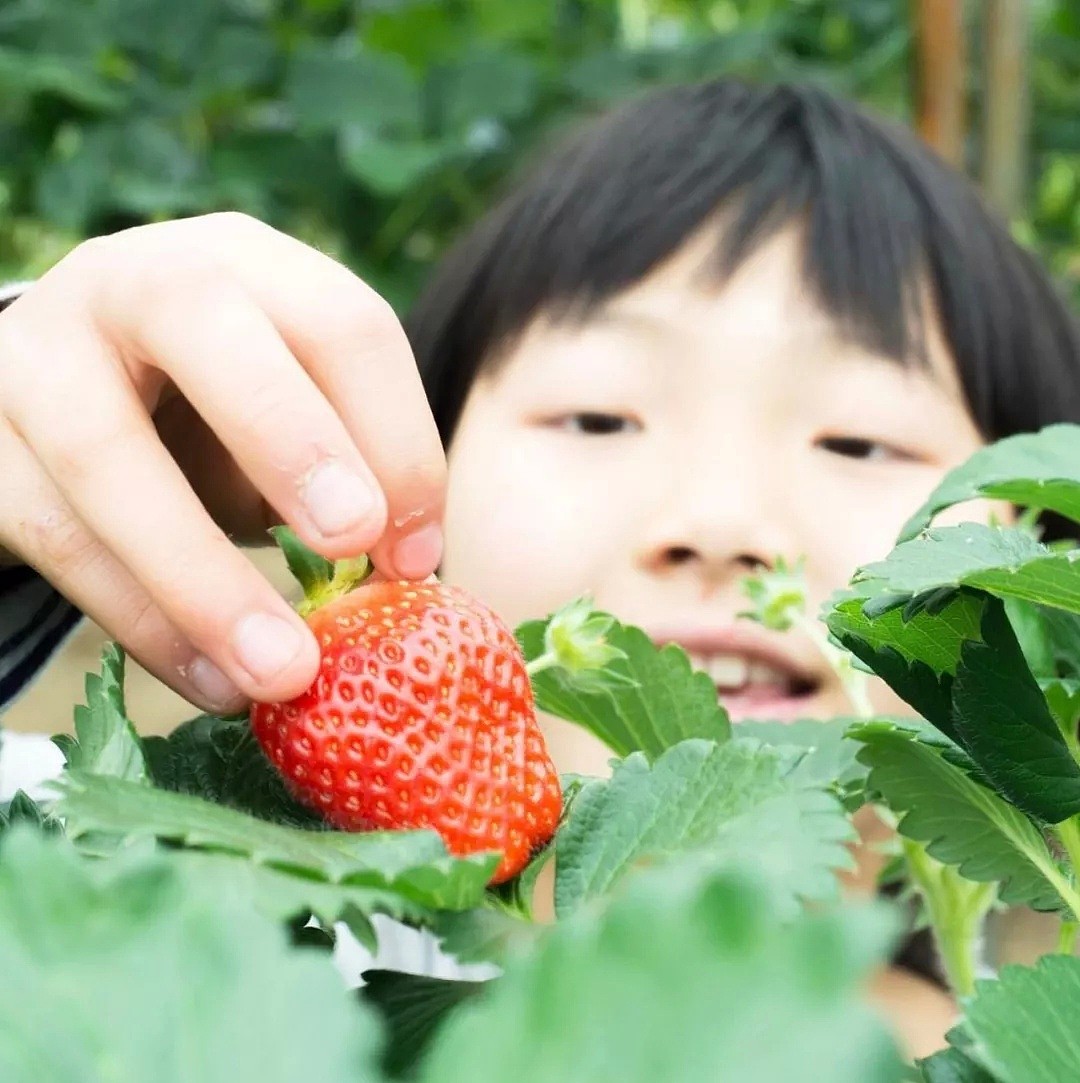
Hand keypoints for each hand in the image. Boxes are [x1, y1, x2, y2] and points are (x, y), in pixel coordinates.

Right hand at [0, 213, 445, 712]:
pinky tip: (213, 682)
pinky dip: (144, 621)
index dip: (396, 440)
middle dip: (289, 437)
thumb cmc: (216, 413)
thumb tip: (408, 564)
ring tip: (283, 674)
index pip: (342, 323)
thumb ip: (350, 466)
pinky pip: (56, 536)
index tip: (416, 556)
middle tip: (352, 544)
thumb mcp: (292, 415)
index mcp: (247, 267)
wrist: (70, 397)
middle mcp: (134, 281)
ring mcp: (40, 354)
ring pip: (102, 451)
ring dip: (203, 579)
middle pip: (201, 321)